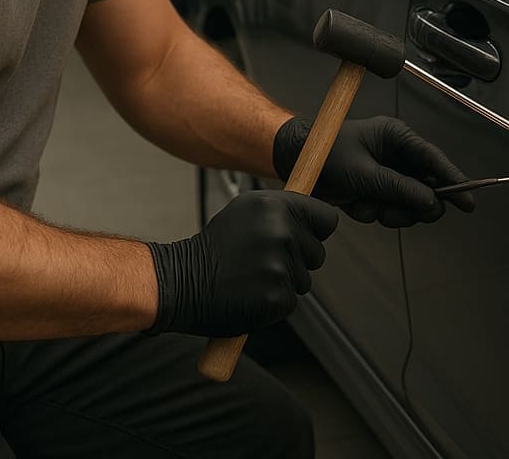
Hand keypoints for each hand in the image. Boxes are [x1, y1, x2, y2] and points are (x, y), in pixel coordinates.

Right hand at [145, 190, 337, 336]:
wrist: (181, 281)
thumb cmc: (215, 246)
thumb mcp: (247, 210)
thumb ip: (283, 209)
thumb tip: (316, 216)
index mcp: (276, 206)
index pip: (327, 219)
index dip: (317, 229)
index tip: (306, 235)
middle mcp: (281, 233)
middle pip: (318, 252)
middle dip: (298, 259)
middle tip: (264, 259)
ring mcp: (280, 266)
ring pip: (304, 280)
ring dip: (284, 281)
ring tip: (253, 275)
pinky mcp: (276, 297)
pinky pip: (290, 301)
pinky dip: (274, 302)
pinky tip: (250, 293)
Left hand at [273, 116, 475, 226]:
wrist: (296, 163)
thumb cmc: (327, 155)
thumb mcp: (364, 173)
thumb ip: (399, 188)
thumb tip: (431, 200)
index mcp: (396, 136)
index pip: (433, 159)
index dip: (454, 180)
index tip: (469, 202)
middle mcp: (396, 153)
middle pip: (425, 185)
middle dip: (412, 204)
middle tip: (399, 215)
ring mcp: (387, 171)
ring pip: (408, 201)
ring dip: (390, 211)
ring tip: (367, 208)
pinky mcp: (377, 187)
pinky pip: (390, 207)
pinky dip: (375, 212)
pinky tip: (356, 205)